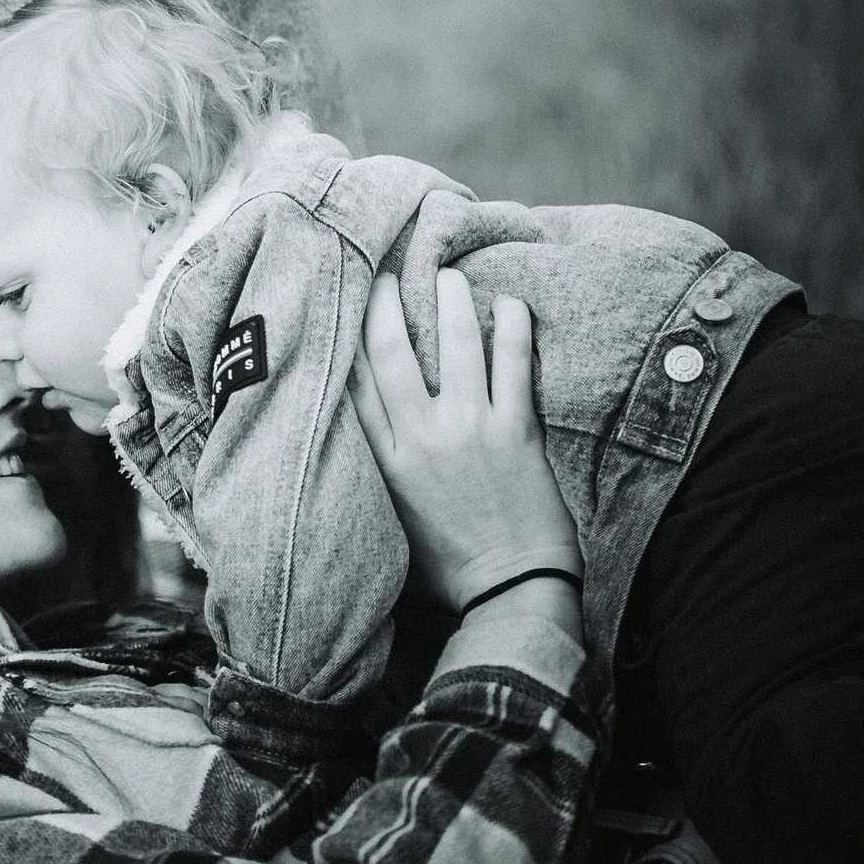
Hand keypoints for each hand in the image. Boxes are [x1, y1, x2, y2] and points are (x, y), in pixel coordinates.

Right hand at [349, 269, 581, 613]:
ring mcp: (469, 430)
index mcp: (385, 462)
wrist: (510, 589)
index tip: (347, 305)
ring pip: (454, 345)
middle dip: (388, 305)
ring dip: (450, 301)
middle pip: (391, 353)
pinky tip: (509, 304)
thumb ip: (376, 480)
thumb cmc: (451, 567)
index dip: (348, 338)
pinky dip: (511, 328)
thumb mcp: (392, 524)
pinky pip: (512, 364)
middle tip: (392, 274)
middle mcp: (420, 437)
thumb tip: (354, 454)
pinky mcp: (516, 432)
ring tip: (449, 274)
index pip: (355, 386)